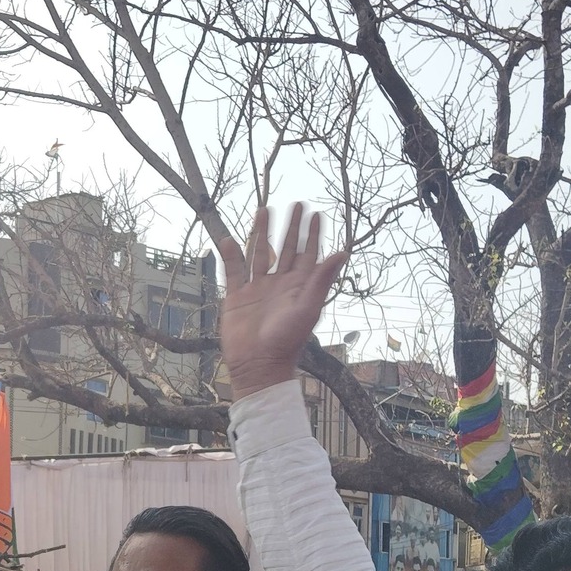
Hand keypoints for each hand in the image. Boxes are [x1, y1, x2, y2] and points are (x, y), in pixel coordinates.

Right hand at [217, 204, 348, 397]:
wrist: (258, 365)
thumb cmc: (287, 340)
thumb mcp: (308, 308)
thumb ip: (322, 279)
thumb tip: (342, 252)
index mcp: (299, 287)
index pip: (308, 255)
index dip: (312, 235)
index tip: (316, 215)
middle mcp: (279, 284)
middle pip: (286, 249)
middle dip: (290, 227)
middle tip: (296, 205)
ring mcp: (257, 289)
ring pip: (259, 254)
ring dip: (261, 233)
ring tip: (263, 211)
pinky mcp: (236, 297)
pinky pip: (233, 271)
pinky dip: (230, 255)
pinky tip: (228, 239)